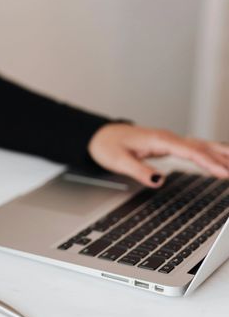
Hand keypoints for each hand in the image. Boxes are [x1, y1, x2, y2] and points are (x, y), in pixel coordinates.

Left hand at [88, 124, 228, 186]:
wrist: (100, 136)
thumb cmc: (107, 146)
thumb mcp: (119, 161)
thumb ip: (139, 170)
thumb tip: (158, 181)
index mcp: (159, 140)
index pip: (190, 151)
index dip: (209, 163)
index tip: (224, 173)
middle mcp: (167, 138)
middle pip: (202, 147)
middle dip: (223, 158)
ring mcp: (169, 140)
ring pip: (202, 146)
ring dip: (221, 154)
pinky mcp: (168, 145)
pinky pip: (195, 148)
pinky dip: (211, 152)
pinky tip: (221, 157)